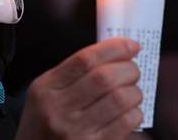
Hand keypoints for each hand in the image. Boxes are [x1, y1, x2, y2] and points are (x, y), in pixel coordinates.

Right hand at [15, 38, 142, 139]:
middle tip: (133, 70)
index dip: (113, 49)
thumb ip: (71, 75)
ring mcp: (75, 131)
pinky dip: (135, 113)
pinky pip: (125, 124)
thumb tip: (113, 54)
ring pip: (119, 100)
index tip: (130, 45)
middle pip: (104, 77)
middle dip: (128, 69)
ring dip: (134, 91)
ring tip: (133, 91)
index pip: (84, 59)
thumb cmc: (43, 125)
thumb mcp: (44, 95)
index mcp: (45, 88)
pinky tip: (130, 112)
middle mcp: (58, 108)